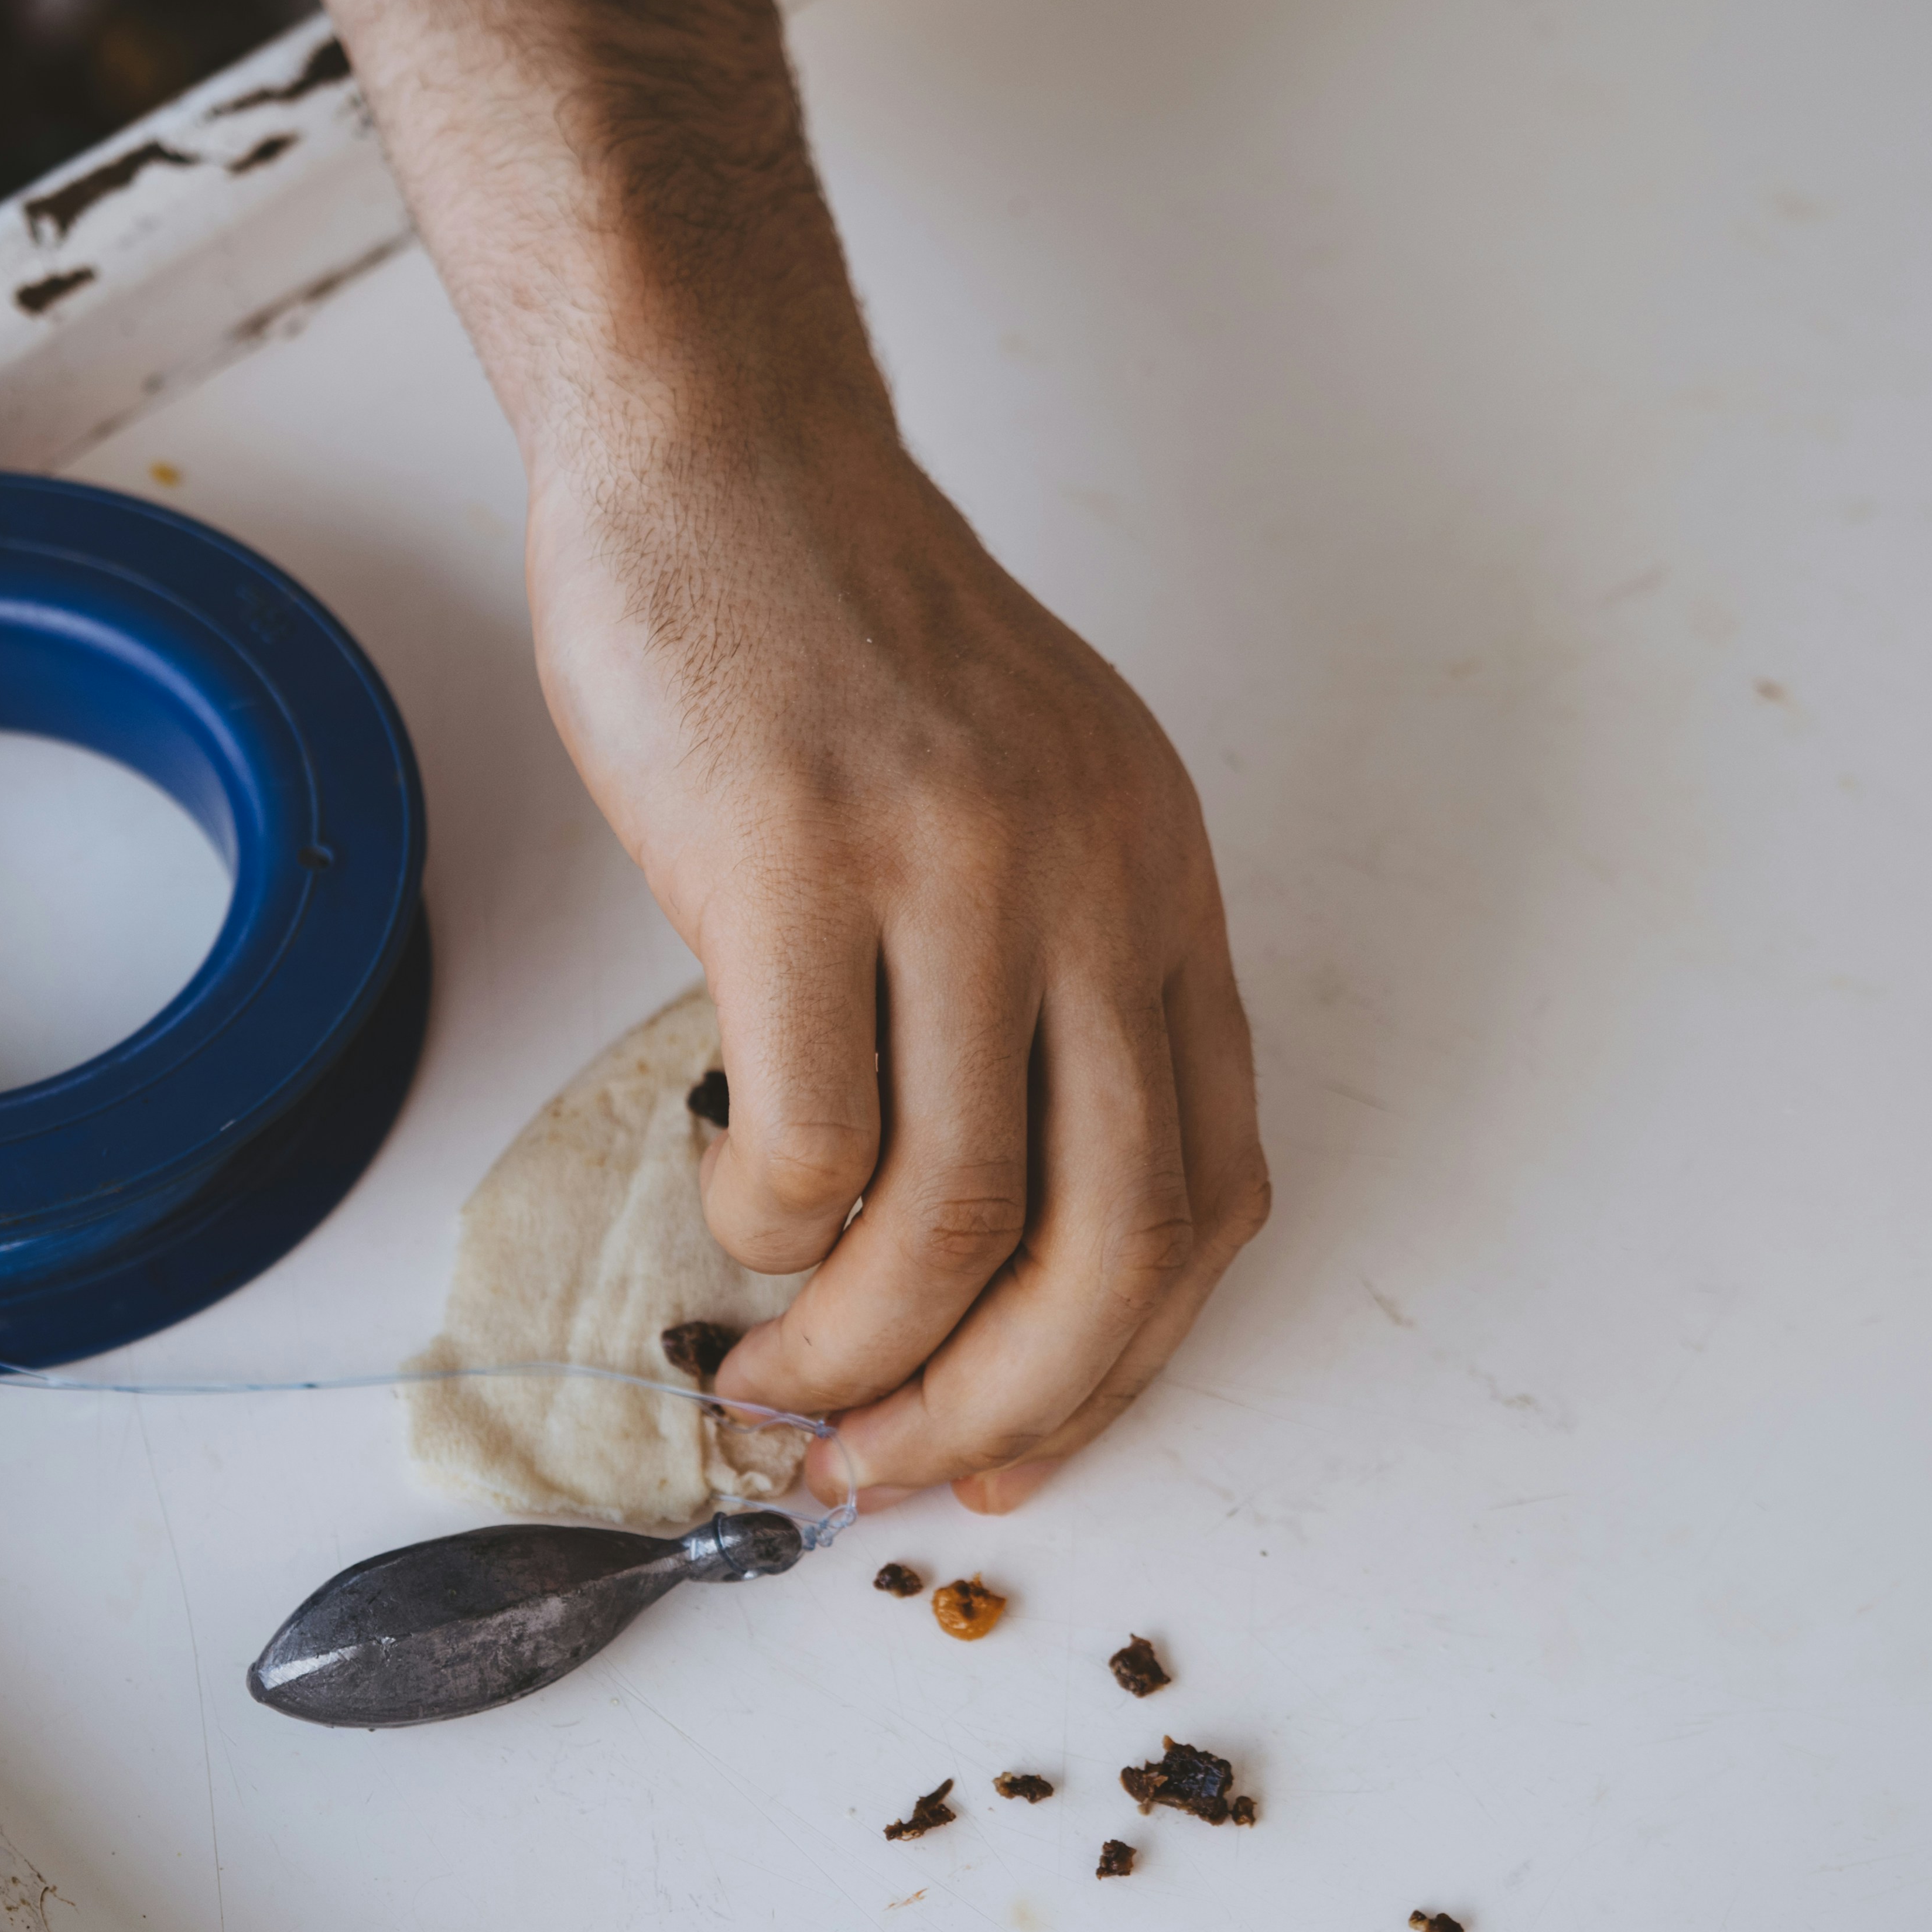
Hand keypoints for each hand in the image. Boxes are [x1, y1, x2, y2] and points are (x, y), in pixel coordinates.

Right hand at [301, 0, 1268, 1504]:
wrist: (724, 459)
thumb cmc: (847, 651)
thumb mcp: (1025, 809)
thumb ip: (1040, 993)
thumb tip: (981, 1244)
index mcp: (1162, 888)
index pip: (1207, 1188)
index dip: (1119, 1362)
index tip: (1014, 1448)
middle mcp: (1094, 885)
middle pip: (1109, 1241)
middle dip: (1002, 1407)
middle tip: (887, 1472)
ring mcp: (952, 872)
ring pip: (951, 1218)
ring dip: (858, 1350)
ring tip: (776, 1386)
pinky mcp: (797, 862)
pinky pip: (809, 1136)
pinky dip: (770, 1231)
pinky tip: (732, 1220)